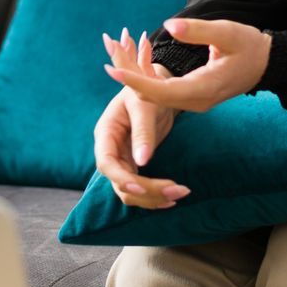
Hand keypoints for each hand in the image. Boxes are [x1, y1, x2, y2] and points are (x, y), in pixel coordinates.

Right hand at [93, 29, 185, 209]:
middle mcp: (111, 151)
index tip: (141, 187)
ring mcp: (123, 159)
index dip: (121, 178)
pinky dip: (156, 195)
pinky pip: (142, 188)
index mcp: (106, 134)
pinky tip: (173, 197)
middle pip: (121, 183)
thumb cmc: (145, 91)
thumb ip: (142, 133)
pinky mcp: (135, 164)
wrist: (156, 89)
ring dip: (154, 197)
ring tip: (181, 193)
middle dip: (147, 192)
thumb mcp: (144, 107)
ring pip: (132, 191)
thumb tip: (143, 160)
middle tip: (176, 191)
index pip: (106, 164)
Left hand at [104, 18, 269, 113]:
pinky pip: (163, 91)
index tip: (112, 69)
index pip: (162, 91)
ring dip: (134, 77)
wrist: (266, 64)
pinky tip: (132, 63)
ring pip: (156, 95)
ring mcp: (193, 102)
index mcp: (203, 89)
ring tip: (113, 53)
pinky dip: (146, 77)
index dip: (135, 81)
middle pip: (153, 96)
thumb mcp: (227, 33)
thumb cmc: (249, 46)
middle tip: (107, 53)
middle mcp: (195, 101)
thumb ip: (199, 31)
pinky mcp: (192, 97)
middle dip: (128, 77)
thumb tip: (169, 26)